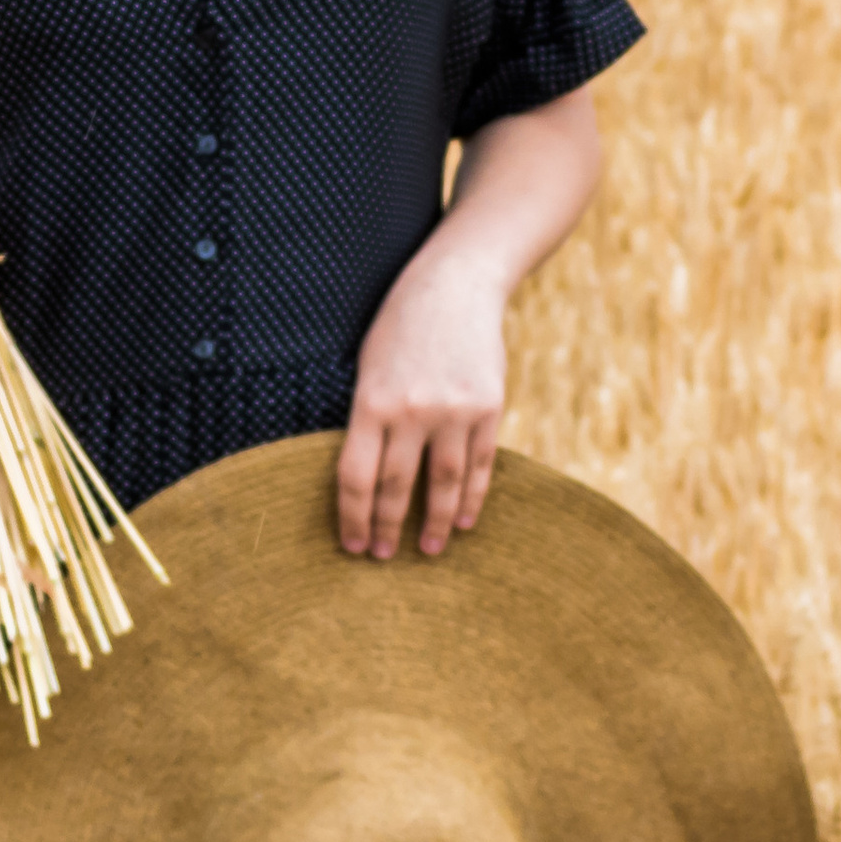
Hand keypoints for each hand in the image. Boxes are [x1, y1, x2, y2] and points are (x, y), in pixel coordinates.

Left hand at [337, 250, 508, 558]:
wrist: (455, 285)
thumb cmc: (400, 326)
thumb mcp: (368, 366)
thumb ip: (366, 418)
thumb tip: (362, 478)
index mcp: (371, 401)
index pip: (355, 476)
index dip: (352, 517)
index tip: (352, 543)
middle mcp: (411, 411)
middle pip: (395, 487)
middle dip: (386, 528)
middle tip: (381, 556)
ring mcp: (453, 410)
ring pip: (441, 483)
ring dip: (432, 523)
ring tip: (427, 550)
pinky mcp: (487, 407)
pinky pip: (478, 464)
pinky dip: (470, 497)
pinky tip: (461, 521)